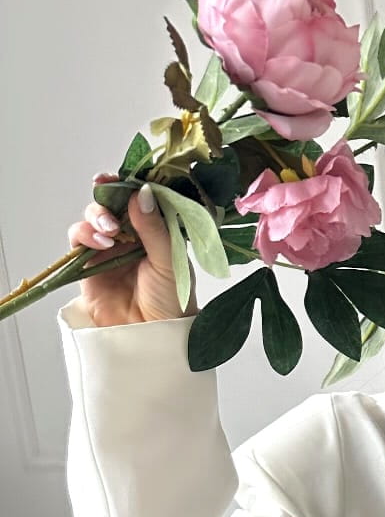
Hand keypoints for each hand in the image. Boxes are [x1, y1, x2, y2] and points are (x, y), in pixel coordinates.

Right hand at [66, 172, 196, 327]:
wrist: (154, 340)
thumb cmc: (172, 304)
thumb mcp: (170, 262)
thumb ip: (155, 227)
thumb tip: (141, 192)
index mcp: (157, 232)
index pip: (140, 199)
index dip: (129, 185)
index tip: (121, 177)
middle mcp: (132, 237)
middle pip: (112, 203)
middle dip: (108, 197)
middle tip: (109, 200)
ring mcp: (110, 250)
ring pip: (94, 217)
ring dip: (96, 216)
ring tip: (108, 231)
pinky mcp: (90, 265)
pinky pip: (80, 239)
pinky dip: (85, 234)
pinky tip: (99, 241)